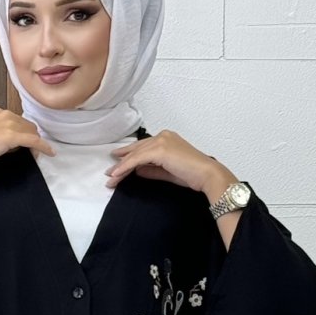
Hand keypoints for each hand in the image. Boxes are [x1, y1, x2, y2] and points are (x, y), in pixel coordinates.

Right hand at [0, 107, 55, 171]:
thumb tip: (12, 145)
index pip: (19, 122)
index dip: (25, 134)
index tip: (27, 146)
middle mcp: (5, 114)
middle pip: (28, 127)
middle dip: (31, 139)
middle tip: (31, 153)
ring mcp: (8, 124)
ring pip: (32, 134)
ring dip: (36, 145)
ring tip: (34, 156)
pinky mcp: (11, 136)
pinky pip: (34, 141)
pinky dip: (44, 147)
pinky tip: (50, 153)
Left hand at [105, 129, 224, 192]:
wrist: (206, 174)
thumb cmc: (192, 174)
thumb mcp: (166, 172)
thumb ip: (151, 170)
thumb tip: (137, 170)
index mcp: (167, 138)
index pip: (143, 147)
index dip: (129, 156)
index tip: (117, 164)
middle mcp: (163, 136)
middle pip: (137, 149)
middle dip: (122, 161)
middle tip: (109, 172)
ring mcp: (161, 141)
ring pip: (135, 154)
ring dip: (121, 167)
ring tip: (111, 178)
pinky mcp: (160, 150)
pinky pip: (138, 159)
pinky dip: (126, 167)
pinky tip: (117, 174)